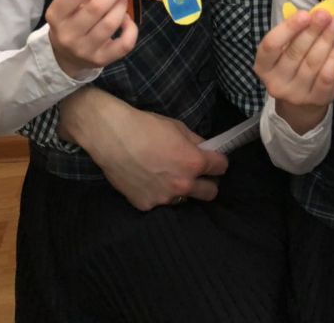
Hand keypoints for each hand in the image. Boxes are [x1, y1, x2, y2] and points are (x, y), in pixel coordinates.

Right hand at [46, 0, 137, 76]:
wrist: (66, 56)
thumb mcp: (70, 5)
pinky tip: (127, 19)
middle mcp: (67, 34)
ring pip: (110, 23)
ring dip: (121, 6)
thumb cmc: (72, 20)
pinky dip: (130, 28)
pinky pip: (124, 43)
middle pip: (96, 7)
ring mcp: (84, 50)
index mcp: (55, 15)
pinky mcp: (101, 60)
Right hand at [59, 87, 228, 210]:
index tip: (213, 159)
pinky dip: (159, 193)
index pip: (222, 167)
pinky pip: (160, 202)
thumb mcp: (177, 127)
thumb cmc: (145, 126)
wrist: (112, 136)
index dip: (218, 161)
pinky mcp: (146, 205)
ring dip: (182, 189)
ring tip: (167, 175)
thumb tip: (205, 149)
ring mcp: (164, 198)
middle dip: (208, 181)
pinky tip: (148, 179)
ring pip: (185, 199)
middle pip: (211, 192)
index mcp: (194, 163)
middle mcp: (183, 185)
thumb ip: (195, 142)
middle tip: (196, 172)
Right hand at [255, 9, 333, 133]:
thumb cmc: (292, 65)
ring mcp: (296, 94)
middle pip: (295, 52)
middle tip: (325, 14)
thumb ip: (294, 33)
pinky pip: (326, 76)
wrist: (301, 102)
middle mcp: (276, 82)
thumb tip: (312, 14)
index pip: (271, 45)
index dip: (288, 28)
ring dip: (326, 40)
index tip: (305, 14)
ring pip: (312, 63)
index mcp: (263, 66)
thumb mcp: (285, 50)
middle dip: (312, 30)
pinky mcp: (317, 99)